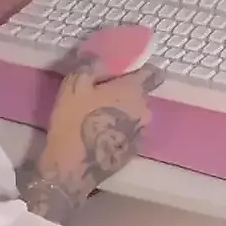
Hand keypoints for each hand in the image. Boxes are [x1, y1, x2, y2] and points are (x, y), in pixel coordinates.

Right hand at [42, 56, 162, 188]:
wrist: (72, 168)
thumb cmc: (74, 121)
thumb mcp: (74, 85)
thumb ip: (92, 65)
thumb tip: (103, 57)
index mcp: (134, 91)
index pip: (154, 73)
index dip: (142, 68)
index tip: (127, 70)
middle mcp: (145, 111)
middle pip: (141, 95)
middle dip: (125, 92)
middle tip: (102, 93)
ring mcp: (141, 134)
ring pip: (136, 115)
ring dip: (123, 112)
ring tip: (99, 115)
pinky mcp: (133, 152)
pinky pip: (130, 133)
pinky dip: (120, 130)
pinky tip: (101, 133)